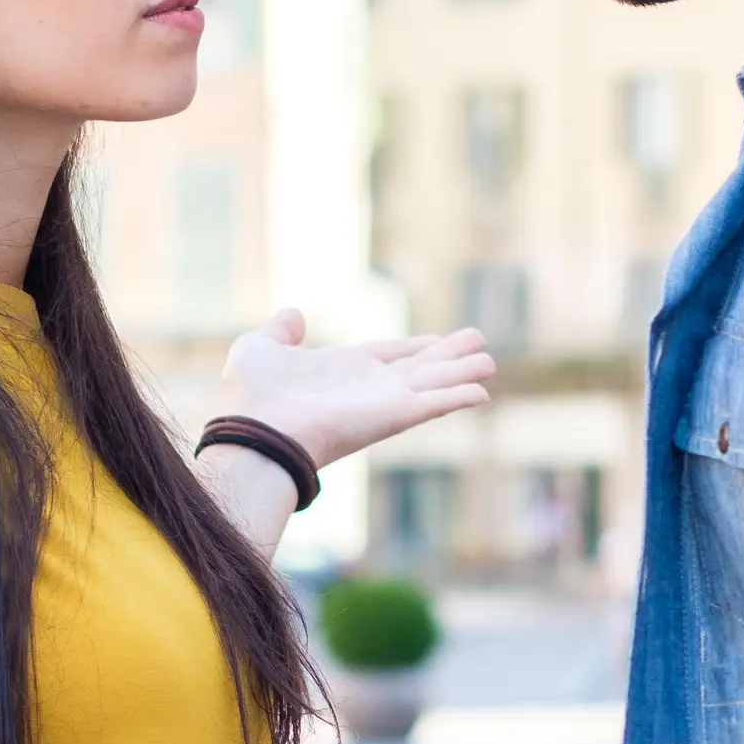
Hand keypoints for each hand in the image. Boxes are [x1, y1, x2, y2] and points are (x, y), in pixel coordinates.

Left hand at [218, 313, 496, 468]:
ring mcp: (383, 402)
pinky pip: (433, 404)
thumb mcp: (259, 347)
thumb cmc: (252, 395)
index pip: (388, 355)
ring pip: (433, 383)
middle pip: (419, 367)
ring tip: (491, 361)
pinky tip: (483, 393)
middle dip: (449, 356)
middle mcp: (368, 387)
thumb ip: (279, 331)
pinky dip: (457, 396)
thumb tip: (294, 314)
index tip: (438, 339)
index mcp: (342, 370)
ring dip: (462, 372)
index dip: (415, 346)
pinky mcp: (393, 416)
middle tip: (480, 343)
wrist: (256, 429)